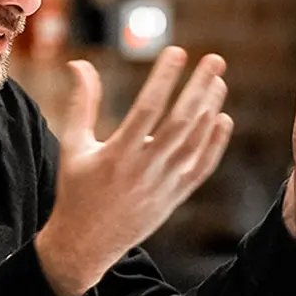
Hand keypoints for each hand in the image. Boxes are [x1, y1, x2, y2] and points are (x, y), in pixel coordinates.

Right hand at [35, 47, 233, 295]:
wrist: (87, 243)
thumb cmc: (76, 190)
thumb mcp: (72, 145)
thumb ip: (81, 103)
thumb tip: (79, 63)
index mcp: (117, 154)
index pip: (147, 108)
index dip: (164, 78)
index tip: (177, 52)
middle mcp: (145, 169)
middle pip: (181, 122)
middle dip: (199, 87)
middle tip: (215, 59)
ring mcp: (164, 184)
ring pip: (195, 142)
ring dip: (210, 109)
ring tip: (218, 81)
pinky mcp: (175, 197)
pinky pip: (202, 167)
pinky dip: (215, 144)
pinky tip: (222, 119)